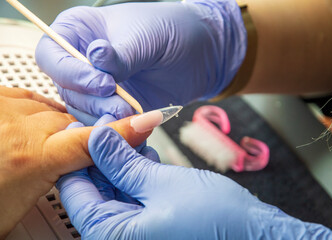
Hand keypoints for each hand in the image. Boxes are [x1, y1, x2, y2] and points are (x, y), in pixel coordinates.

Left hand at [0, 86, 150, 237]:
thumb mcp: (10, 215)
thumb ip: (45, 194)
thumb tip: (69, 189)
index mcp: (32, 158)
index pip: (92, 143)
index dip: (125, 131)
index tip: (148, 121)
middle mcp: (20, 126)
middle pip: (72, 125)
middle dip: (74, 140)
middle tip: (64, 159)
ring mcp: (6, 108)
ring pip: (50, 109)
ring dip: (51, 126)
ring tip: (38, 145)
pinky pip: (27, 97)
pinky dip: (32, 112)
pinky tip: (26, 125)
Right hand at [35, 0, 245, 117]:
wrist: (199, 54)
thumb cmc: (171, 31)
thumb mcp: (145, 36)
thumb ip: (120, 54)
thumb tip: (95, 58)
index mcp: (79, 31)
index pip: (51, 54)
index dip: (71, 72)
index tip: (103, 82)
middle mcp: (81, 61)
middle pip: (65, 87)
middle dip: (92, 100)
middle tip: (120, 105)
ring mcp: (96, 86)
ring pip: (82, 109)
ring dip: (103, 117)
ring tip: (129, 116)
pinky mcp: (113, 106)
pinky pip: (103, 122)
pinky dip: (114, 127)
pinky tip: (130, 128)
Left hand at [57, 126, 331, 238]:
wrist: (257, 235)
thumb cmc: (218, 221)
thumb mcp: (161, 183)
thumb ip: (122, 162)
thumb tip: (97, 137)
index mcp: (113, 237)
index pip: (76, 192)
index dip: (80, 154)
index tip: (85, 127)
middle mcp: (122, 238)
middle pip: (96, 190)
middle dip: (104, 154)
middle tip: (113, 123)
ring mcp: (139, 232)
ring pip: (116, 190)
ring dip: (122, 160)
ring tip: (131, 133)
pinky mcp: (155, 223)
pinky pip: (135, 195)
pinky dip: (137, 173)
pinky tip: (146, 154)